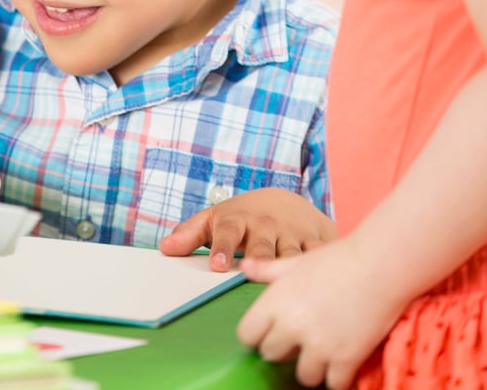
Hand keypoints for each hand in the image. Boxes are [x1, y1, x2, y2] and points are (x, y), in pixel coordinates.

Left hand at [158, 187, 335, 270]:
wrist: (286, 201)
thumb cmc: (242, 218)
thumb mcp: (213, 220)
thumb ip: (189, 234)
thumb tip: (165, 248)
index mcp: (238, 220)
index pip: (228, 231)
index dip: (222, 248)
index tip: (218, 265)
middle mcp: (266, 226)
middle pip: (262, 246)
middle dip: (258, 258)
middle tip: (251, 274)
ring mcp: (292, 233)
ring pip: (291, 254)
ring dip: (289, 267)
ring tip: (286, 285)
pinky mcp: (316, 241)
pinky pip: (319, 255)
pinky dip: (322, 265)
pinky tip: (322, 279)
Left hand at [237, 237, 406, 388]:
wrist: (380, 265)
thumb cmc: (337, 260)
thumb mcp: (296, 262)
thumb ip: (268, 269)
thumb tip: (245, 266)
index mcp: (274, 302)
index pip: (247, 335)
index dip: (257, 336)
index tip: (270, 334)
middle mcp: (291, 326)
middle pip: (271, 355)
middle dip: (284, 350)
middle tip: (300, 341)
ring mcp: (319, 344)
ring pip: (303, 376)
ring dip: (311, 368)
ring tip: (321, 354)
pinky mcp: (346, 358)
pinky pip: (334, 384)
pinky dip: (338, 378)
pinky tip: (342, 364)